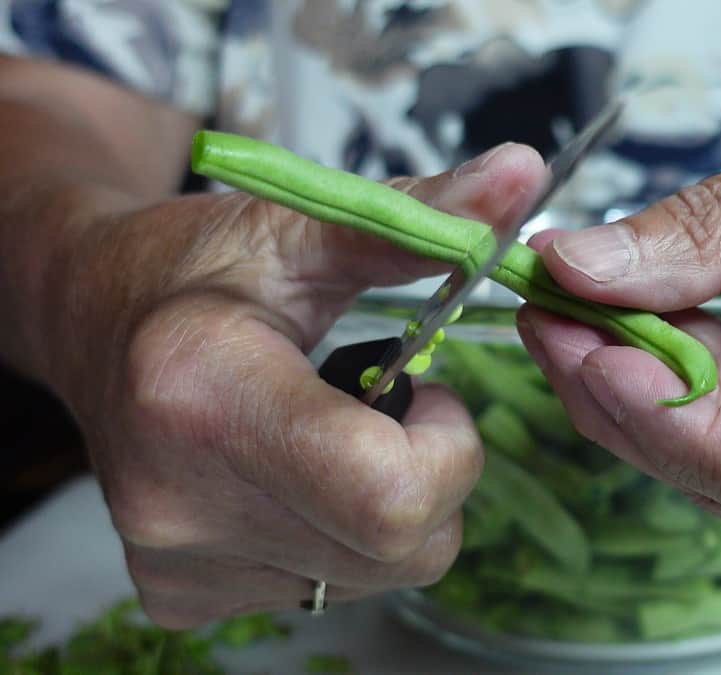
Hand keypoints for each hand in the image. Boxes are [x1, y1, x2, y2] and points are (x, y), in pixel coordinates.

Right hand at [46, 144, 544, 626]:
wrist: (89, 321)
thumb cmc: (193, 266)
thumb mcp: (300, 224)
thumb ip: (418, 215)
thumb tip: (523, 175)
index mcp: (206, 395)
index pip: (392, 493)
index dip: (447, 447)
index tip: (425, 389)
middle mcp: (180, 502)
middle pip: (402, 546)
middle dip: (433, 476)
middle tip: (386, 409)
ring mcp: (179, 562)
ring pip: (380, 576)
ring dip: (390, 508)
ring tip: (333, 435)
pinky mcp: (182, 595)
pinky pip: (328, 590)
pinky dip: (341, 537)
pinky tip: (292, 475)